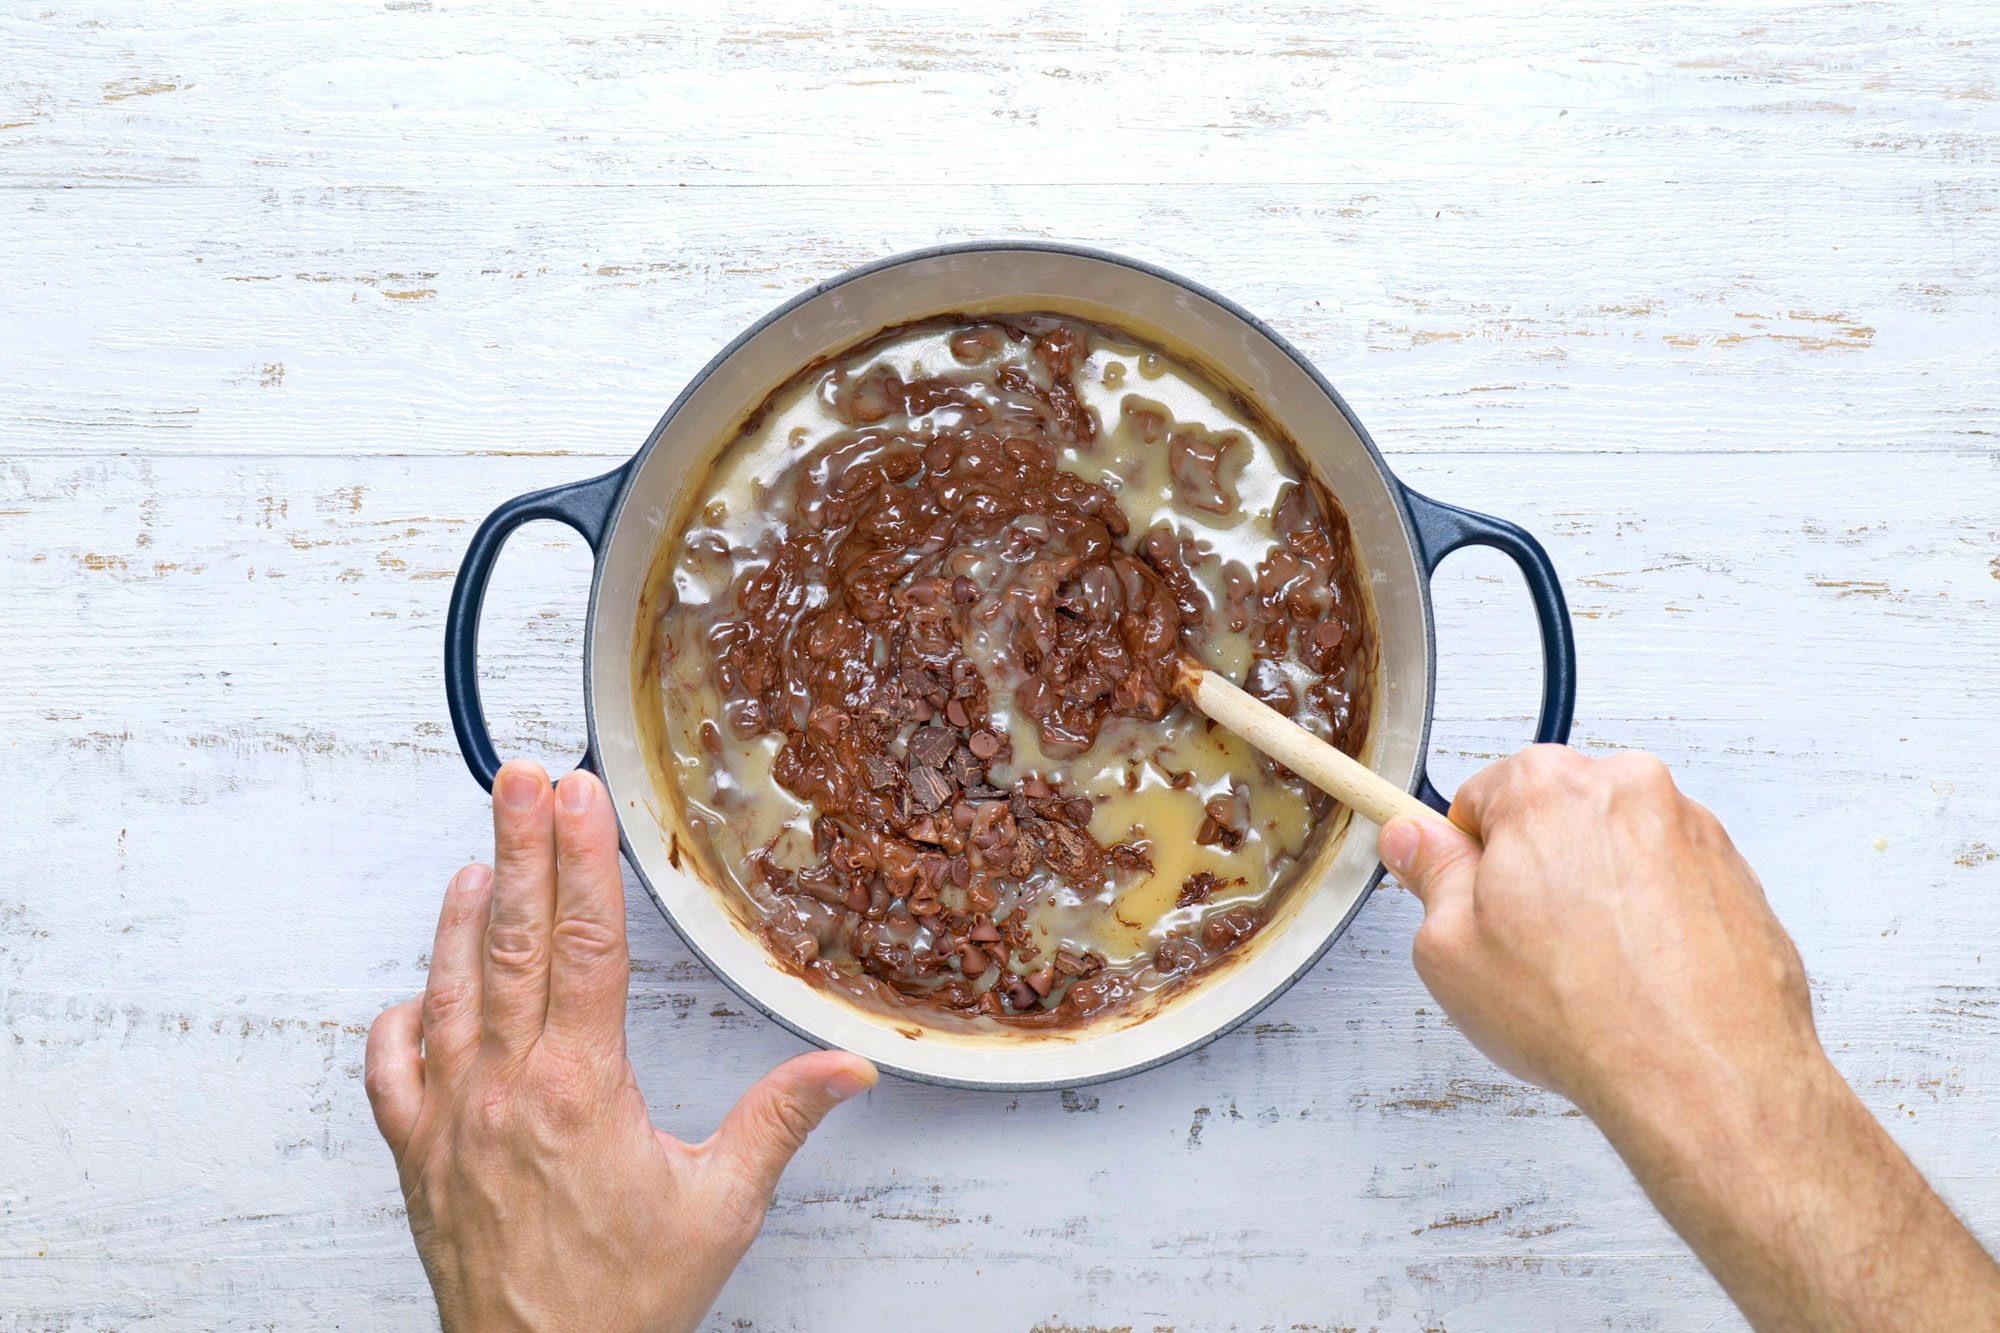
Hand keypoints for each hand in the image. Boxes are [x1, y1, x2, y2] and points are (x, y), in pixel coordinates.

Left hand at [365, 760, 876, 1332]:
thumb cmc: (621, 1303)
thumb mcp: (721, 1207)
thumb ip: (780, 1121)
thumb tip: (845, 1069)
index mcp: (581, 1088)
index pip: (585, 944)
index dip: (583, 859)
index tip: (580, 798)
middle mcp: (505, 1089)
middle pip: (512, 940)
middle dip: (521, 846)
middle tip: (519, 777)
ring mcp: (450, 1119)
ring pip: (449, 989)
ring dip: (463, 915)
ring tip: (480, 856)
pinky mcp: (417, 1156)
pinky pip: (393, 1068)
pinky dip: (403, 1018)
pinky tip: (417, 989)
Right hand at [1378, 744, 1816, 1125]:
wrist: (1706, 1077)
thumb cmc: (1585, 1016)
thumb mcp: (1451, 950)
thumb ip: (1429, 876)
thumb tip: (1415, 841)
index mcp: (1547, 787)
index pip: (1480, 797)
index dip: (1467, 858)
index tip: (1470, 899)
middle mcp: (1628, 789)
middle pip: (1555, 817)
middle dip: (1536, 872)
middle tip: (1527, 950)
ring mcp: (1693, 830)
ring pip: (1616, 852)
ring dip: (1597, 896)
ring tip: (1591, 976)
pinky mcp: (1738, 877)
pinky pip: (1671, 885)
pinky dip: (1651, 920)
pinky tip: (1639, 981)